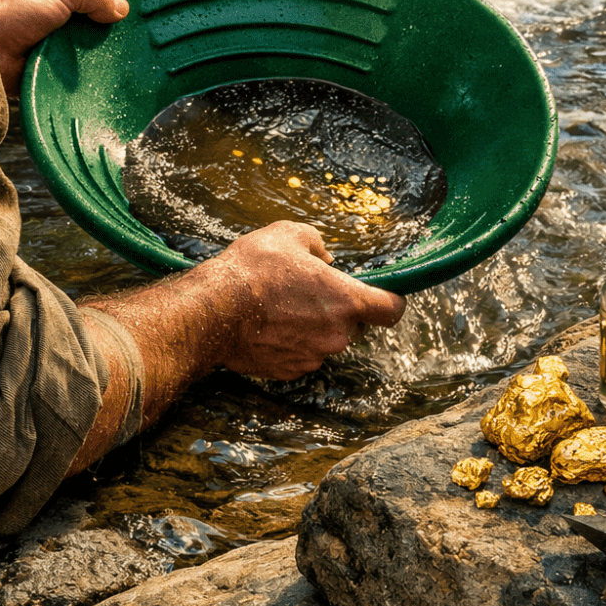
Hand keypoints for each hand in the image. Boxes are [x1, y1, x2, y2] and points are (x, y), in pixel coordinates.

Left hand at [0, 0, 127, 97]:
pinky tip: (104, 81)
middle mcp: (67, 19)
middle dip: (115, 35)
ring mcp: (63, 46)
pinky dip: (90, 78)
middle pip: (103, 27)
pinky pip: (82, 74)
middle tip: (135, 46)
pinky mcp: (57, 70)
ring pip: (95, 52)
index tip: (138, 17)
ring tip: (125, 67)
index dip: (118, 4)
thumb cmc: (14, 14)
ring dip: (104, 59)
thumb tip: (123, 9)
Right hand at [194, 220, 406, 379]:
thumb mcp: (290, 234)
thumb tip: (324, 258)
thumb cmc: (253, 269)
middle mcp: (337, 335)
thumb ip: (318, 244)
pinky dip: (292, 342)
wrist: (213, 310)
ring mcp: (313, 357)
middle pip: (355, 325)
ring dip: (313, 326)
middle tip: (309, 292)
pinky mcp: (290, 371)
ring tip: (281, 306)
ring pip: (326, 340)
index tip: (383, 296)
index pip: (392, 310)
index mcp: (346, 300)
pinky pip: (302, 355)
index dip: (392, 301)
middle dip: (339, 310)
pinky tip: (269, 325)